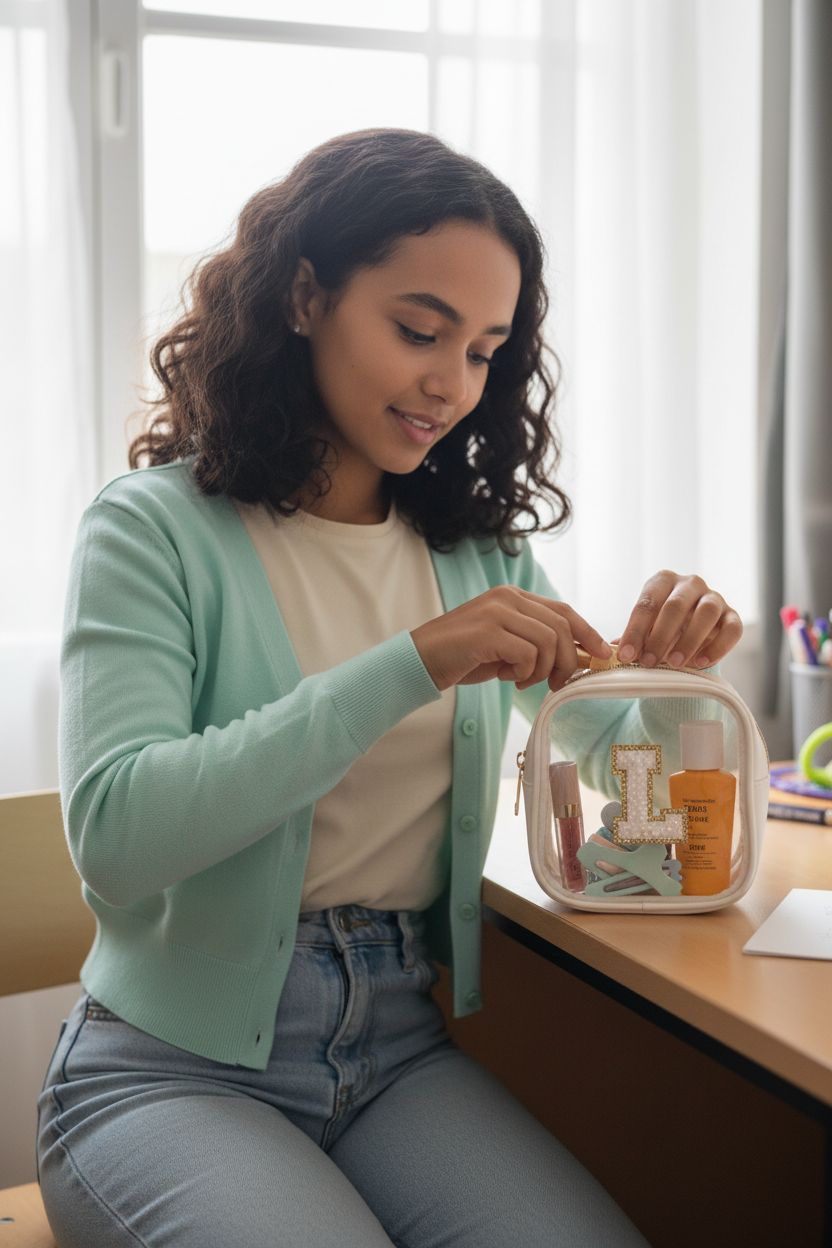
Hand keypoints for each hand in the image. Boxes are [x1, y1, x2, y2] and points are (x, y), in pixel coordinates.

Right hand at [411, 587, 612, 692]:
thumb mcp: (506, 648)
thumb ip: (537, 645)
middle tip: (556, 684)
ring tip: (520, 681)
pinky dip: (524, 672)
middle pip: (562, 627)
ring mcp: (497, 611)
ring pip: (549, 641)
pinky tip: (505, 677)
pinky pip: (528, 654)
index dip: (588, 632)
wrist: (420, 661)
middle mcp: (508, 597)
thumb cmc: (464, 657)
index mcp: (513, 597)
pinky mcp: (488, 630)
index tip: (603, 654)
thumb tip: (579, 658)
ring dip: (542, 670)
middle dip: (568, 661)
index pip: (563, 610)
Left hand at [615, 571, 742, 668]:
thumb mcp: (646, 628)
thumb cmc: (663, 626)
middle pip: (675, 606)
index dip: (635, 631)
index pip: (647, 603)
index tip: (626, 655)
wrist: (694, 630)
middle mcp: (690, 584)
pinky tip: (700, 663)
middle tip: (649, 662)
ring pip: (706, 612)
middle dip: (660, 636)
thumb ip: (634, 637)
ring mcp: (715, 597)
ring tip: (675, 663)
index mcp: (663, 581)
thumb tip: (615, 648)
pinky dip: (717, 647)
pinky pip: (732, 629)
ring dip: (689, 640)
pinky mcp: (732, 616)